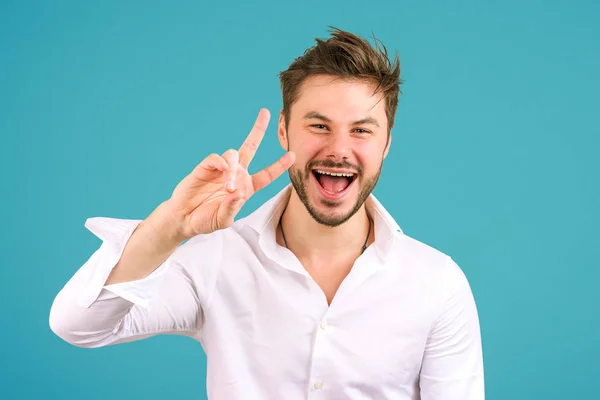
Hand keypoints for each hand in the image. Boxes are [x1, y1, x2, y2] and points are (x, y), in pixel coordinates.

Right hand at [164, 108, 294, 239]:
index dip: (279, 165)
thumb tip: (239, 194)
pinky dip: (221, 162)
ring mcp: (221, 169)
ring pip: (234, 155)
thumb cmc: (206, 219)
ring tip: (229, 187)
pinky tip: (222, 170)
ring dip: (233, 170)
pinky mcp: (205, 167)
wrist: (184, 218)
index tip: (292, 155)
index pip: (267, 174)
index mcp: (247, 187)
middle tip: (265, 112)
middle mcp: (236, 174)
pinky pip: (216, 157)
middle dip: (258, 130)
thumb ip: (232, 208)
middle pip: (251, 147)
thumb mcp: (223, 220)